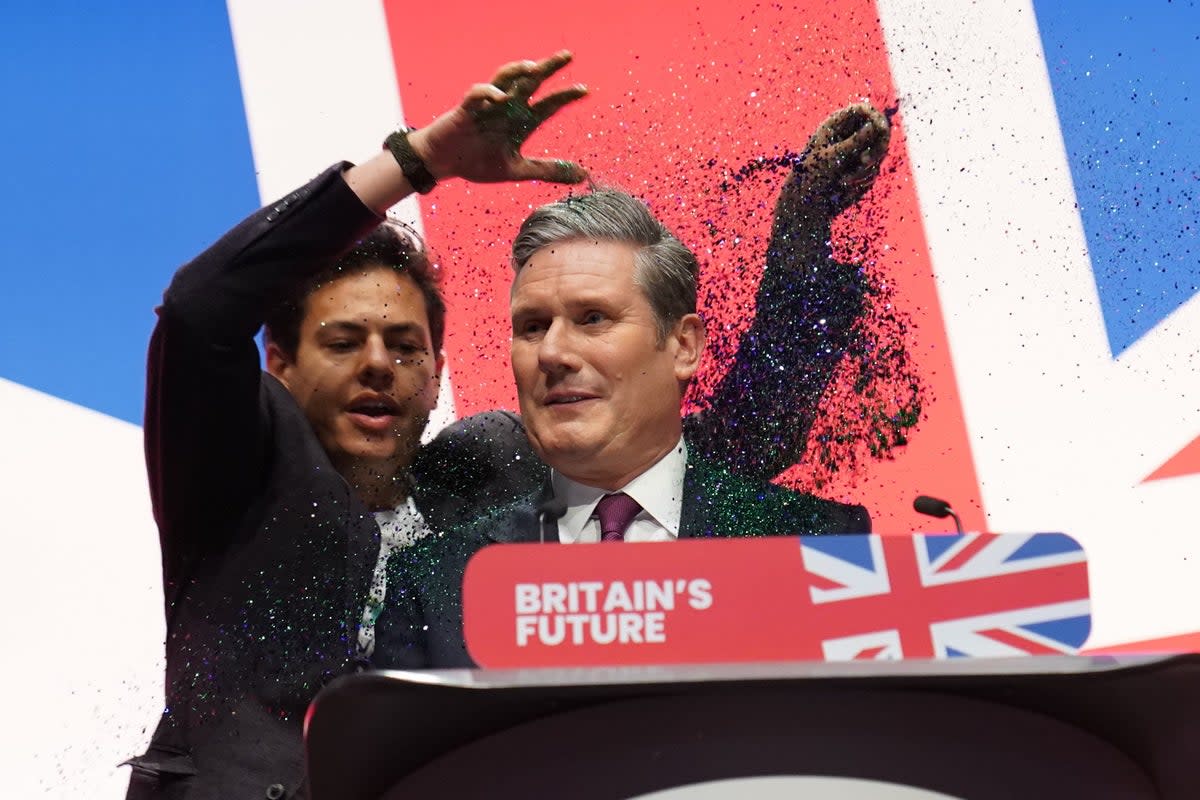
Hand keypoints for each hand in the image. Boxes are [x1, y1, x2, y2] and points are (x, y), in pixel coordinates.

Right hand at [408, 51, 588, 184]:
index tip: (585, 90)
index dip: (565, 96)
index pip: (548, 104)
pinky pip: (478, 94)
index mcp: (520, 121)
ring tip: (534, 68)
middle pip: (530, 81)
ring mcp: (487, 106)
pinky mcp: (466, 109)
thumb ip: (548, 171)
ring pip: (504, 78)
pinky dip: (489, 93)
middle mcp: (507, 108)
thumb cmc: (478, 162)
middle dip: (548, 68)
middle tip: (567, 56)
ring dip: (518, 70)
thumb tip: (582, 176)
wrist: (443, 163)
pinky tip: (501, 98)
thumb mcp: (518, 170)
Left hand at [787, 103, 890, 217]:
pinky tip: (845, 186)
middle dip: (877, 146)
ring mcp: (857, 152)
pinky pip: (875, 170)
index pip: (864, 110)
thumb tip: (875, 125)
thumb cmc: (811, 176)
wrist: (806, 204)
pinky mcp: (862, 169)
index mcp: (836, 125)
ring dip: (866, 168)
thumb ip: (854, 141)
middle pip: (879, 130)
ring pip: (879, 152)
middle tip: (864, 162)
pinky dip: (863, 179)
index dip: (875, 117)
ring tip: (845, 180)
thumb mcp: (831, 157)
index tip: (880, 129)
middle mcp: (849, 136)